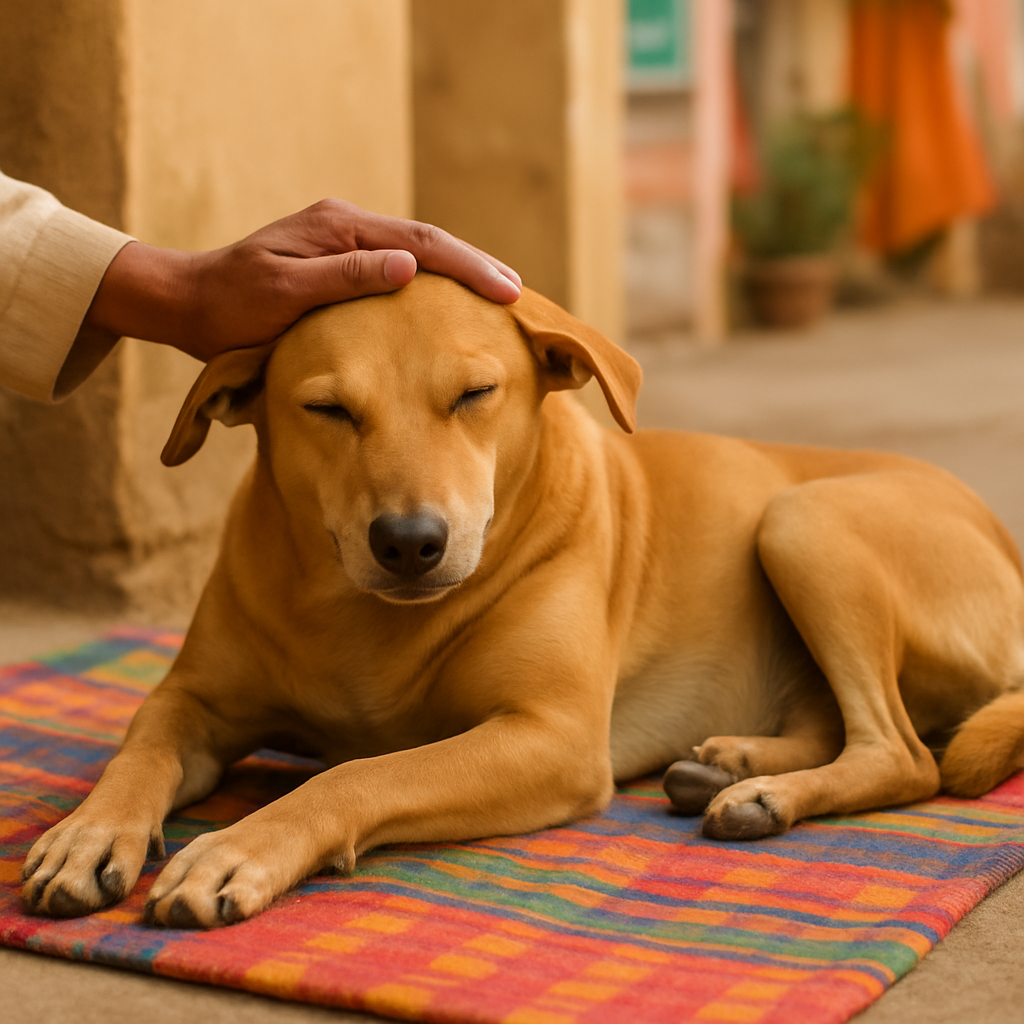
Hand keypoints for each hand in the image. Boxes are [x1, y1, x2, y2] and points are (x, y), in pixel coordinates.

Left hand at [85, 198, 521, 361]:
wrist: (187, 303)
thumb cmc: (230, 306)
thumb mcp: (285, 292)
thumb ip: (346, 276)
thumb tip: (408, 265)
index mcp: (339, 228)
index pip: (419, 241)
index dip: (467, 265)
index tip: (506, 288)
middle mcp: (346, 227)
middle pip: (425, 240)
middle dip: (474, 264)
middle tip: (516, 291)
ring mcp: (342, 243)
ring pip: (415, 252)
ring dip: (456, 271)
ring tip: (497, 292)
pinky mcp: (336, 264)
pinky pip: (395, 268)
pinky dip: (429, 280)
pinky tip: (446, 299)